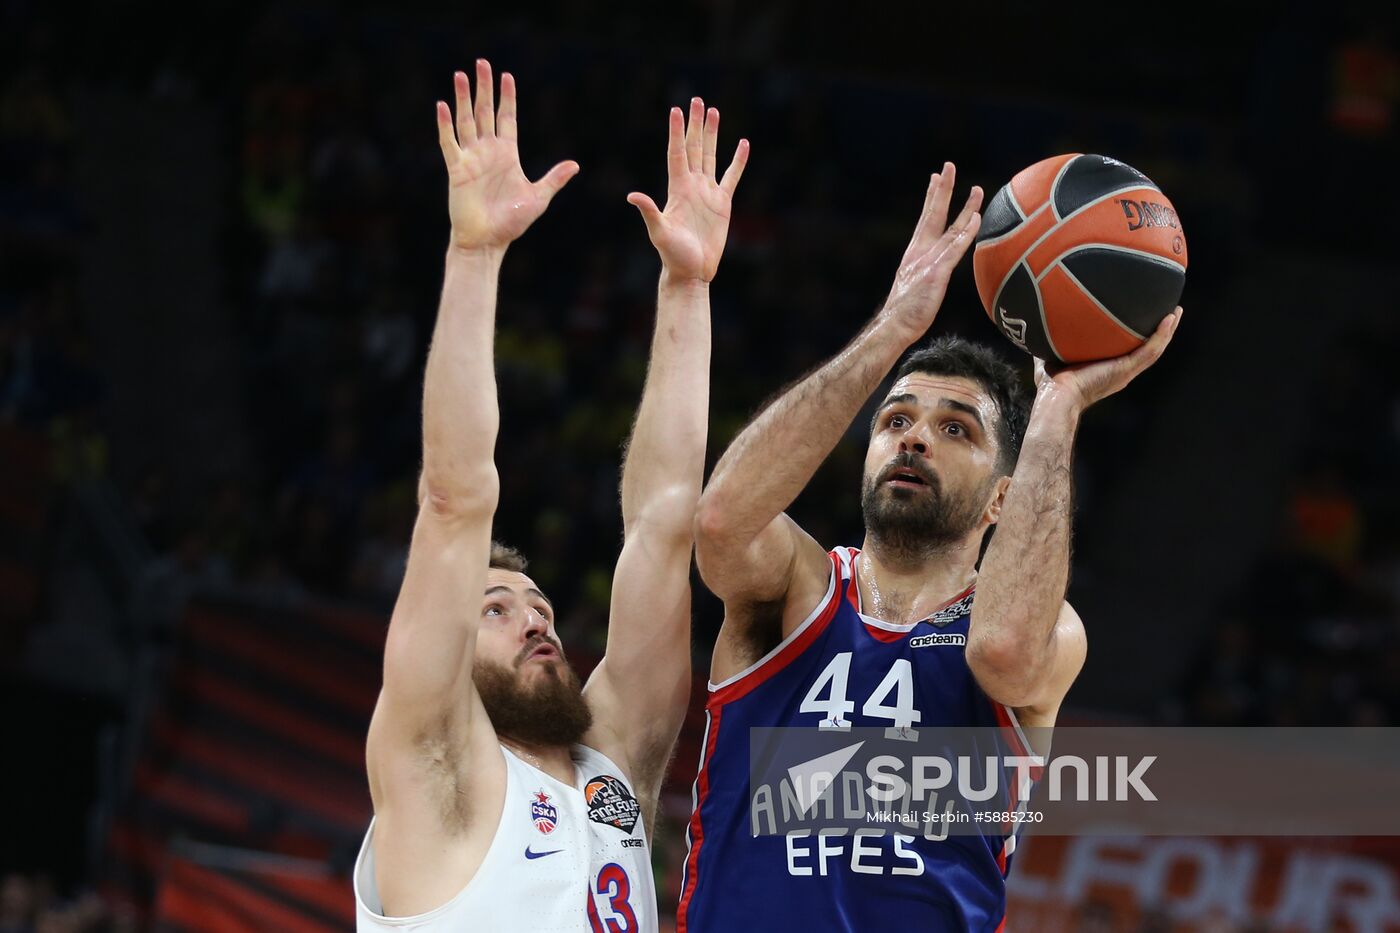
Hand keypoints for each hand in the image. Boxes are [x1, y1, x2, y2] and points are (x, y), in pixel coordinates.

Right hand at [435, 60, 578, 252]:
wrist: (488, 241)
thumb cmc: (511, 223)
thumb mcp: (538, 198)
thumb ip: (554, 179)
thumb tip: (575, 165)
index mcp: (507, 155)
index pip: (507, 118)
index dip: (507, 97)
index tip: (507, 76)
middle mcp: (488, 152)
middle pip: (485, 112)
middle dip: (484, 88)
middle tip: (482, 63)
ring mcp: (471, 159)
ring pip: (466, 121)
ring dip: (463, 98)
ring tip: (460, 75)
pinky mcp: (457, 170)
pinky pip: (449, 143)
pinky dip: (445, 125)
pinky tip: (443, 106)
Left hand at [627, 97, 748, 282]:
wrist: (691, 271)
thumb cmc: (672, 255)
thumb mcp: (659, 232)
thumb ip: (649, 212)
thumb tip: (632, 196)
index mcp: (677, 189)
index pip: (676, 153)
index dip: (676, 132)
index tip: (675, 110)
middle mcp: (692, 186)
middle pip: (694, 148)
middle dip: (695, 124)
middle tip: (696, 100)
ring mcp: (707, 193)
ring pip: (710, 156)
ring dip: (712, 134)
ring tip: (714, 112)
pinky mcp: (722, 203)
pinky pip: (731, 177)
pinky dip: (738, 161)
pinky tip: (742, 144)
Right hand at [880, 163, 982, 339]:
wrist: (894, 326)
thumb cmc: (906, 311)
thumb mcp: (918, 286)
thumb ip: (928, 271)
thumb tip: (935, 269)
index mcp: (915, 252)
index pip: (926, 218)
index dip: (933, 197)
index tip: (937, 178)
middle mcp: (921, 251)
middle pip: (933, 214)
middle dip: (942, 189)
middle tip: (948, 166)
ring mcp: (928, 261)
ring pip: (949, 228)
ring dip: (965, 208)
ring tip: (977, 190)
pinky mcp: (935, 273)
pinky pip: (954, 249)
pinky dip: (966, 233)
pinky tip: (976, 218)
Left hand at [1033, 307, 1182, 411]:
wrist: (1056, 398)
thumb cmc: (1052, 385)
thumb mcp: (1052, 356)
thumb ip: (1052, 341)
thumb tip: (1039, 324)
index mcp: (1108, 368)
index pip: (1129, 350)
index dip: (1139, 335)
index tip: (1145, 317)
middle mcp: (1121, 370)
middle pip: (1148, 347)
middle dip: (1160, 330)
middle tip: (1170, 311)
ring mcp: (1126, 371)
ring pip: (1154, 348)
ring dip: (1167, 330)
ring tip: (1176, 311)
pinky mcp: (1126, 370)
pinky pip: (1150, 351)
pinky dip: (1161, 335)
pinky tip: (1169, 319)